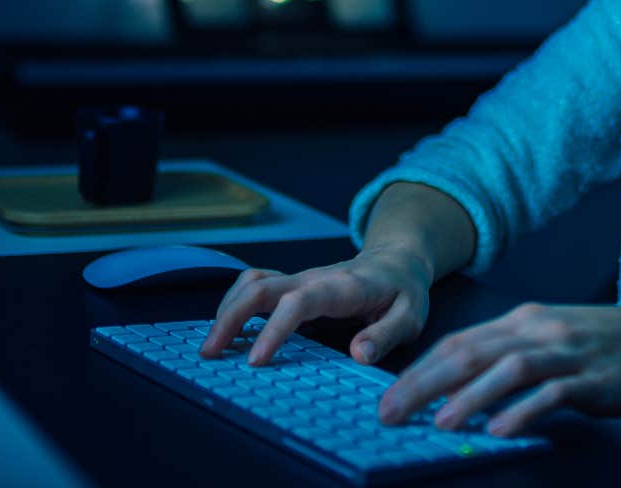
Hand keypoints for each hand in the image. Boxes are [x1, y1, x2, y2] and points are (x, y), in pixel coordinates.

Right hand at [199, 244, 432, 365]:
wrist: (396, 261)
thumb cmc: (403, 291)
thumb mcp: (410, 315)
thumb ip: (385, 334)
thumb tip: (358, 355)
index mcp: (341, 287)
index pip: (299, 302)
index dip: (274, 329)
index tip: (256, 360)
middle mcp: (312, 278)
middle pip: (260, 286)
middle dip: (231, 317)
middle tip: (210, 353)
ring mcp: (298, 279)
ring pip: (251, 282)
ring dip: (226, 310)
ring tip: (211, 346)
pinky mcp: (290, 286)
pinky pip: (254, 287)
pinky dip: (234, 305)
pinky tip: (227, 332)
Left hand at [375, 303, 620, 436]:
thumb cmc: (607, 346)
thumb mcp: (552, 340)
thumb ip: (510, 357)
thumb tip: (461, 388)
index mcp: (524, 320)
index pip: (460, 341)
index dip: (421, 368)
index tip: (388, 396)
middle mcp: (540, 329)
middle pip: (471, 353)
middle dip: (425, 383)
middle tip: (391, 413)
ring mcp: (568, 352)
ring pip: (507, 369)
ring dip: (469, 397)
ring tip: (438, 423)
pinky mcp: (594, 379)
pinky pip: (552, 394)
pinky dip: (523, 411)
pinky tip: (500, 430)